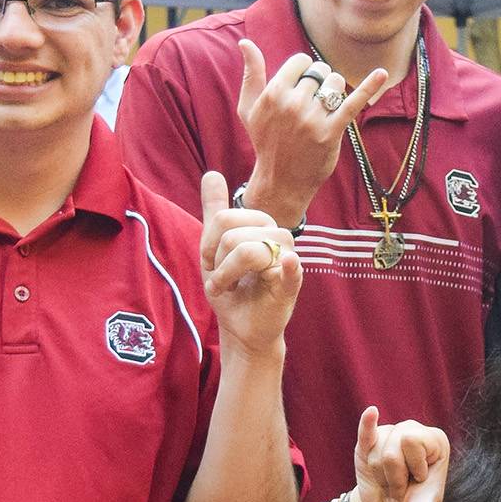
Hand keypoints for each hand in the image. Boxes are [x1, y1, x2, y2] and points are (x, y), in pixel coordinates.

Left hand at [198, 172, 301, 357]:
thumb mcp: (214, 249)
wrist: (240, 328)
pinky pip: (291, 270)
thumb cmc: (231, 287)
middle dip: (216, 262)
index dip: (209, 243)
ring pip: (248, 251)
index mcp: (261, 225)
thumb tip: (212, 173)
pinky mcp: (290, 287)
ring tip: (228, 288)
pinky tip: (286, 262)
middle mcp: (278, 237)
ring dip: (226, 275)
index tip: (211, 263)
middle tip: (221, 280)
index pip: (225, 218)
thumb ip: (215, 211)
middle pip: (232, 234)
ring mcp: (286, 261)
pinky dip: (288, 265)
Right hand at [234, 38, 391, 227]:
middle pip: (319, 71)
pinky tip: (383, 74)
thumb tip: (245, 42)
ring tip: (325, 109)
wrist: (281, 180)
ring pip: (335, 83)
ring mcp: (313, 119)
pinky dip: (369, 87)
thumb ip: (251, 74)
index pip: (300, 61)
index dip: (303, 72)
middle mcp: (292, 104)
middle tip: (313, 103)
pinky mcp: (331, 132)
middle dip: (319, 82)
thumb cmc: (265, 141)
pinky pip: (353, 103)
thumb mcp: (249, 108)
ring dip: (334, 91)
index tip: (301, 88)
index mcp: (273, 94)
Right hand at [350, 406, 447, 501]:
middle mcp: (414, 430)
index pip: (412, 443)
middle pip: (392, 450)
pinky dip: (367, 425)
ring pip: (375, 453)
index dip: (411, 468)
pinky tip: (371, 414)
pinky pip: (366, 432)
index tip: (416, 480)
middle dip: (393, 476)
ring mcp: (390, 433)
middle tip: (400, 486)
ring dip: (380, 475)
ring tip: (389, 482)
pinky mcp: (368, 441)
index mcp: (436, 440)